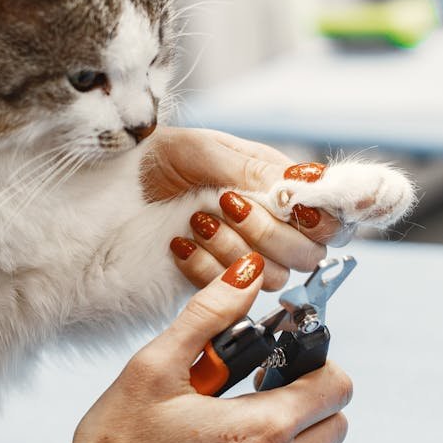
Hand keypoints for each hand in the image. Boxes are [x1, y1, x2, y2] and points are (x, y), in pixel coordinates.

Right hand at [16, 254, 351, 442]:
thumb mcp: (152, 369)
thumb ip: (207, 316)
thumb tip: (245, 275)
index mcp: (261, 428)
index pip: (335, 385)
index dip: (315, 360)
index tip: (282, 355)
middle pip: (338, 422)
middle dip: (311, 395)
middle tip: (263, 384)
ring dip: (305, 437)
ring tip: (254, 422)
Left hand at [142, 127, 344, 290]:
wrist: (115, 188)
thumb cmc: (160, 158)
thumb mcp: (204, 149)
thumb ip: (255, 169)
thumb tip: (302, 187)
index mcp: (278, 188)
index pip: (328, 217)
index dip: (319, 219)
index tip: (290, 207)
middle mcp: (270, 226)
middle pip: (307, 254)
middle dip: (268, 232)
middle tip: (228, 204)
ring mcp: (244, 257)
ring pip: (271, 276)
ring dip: (232, 248)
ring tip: (197, 219)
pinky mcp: (216, 284)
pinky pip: (229, 293)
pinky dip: (204, 268)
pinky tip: (180, 244)